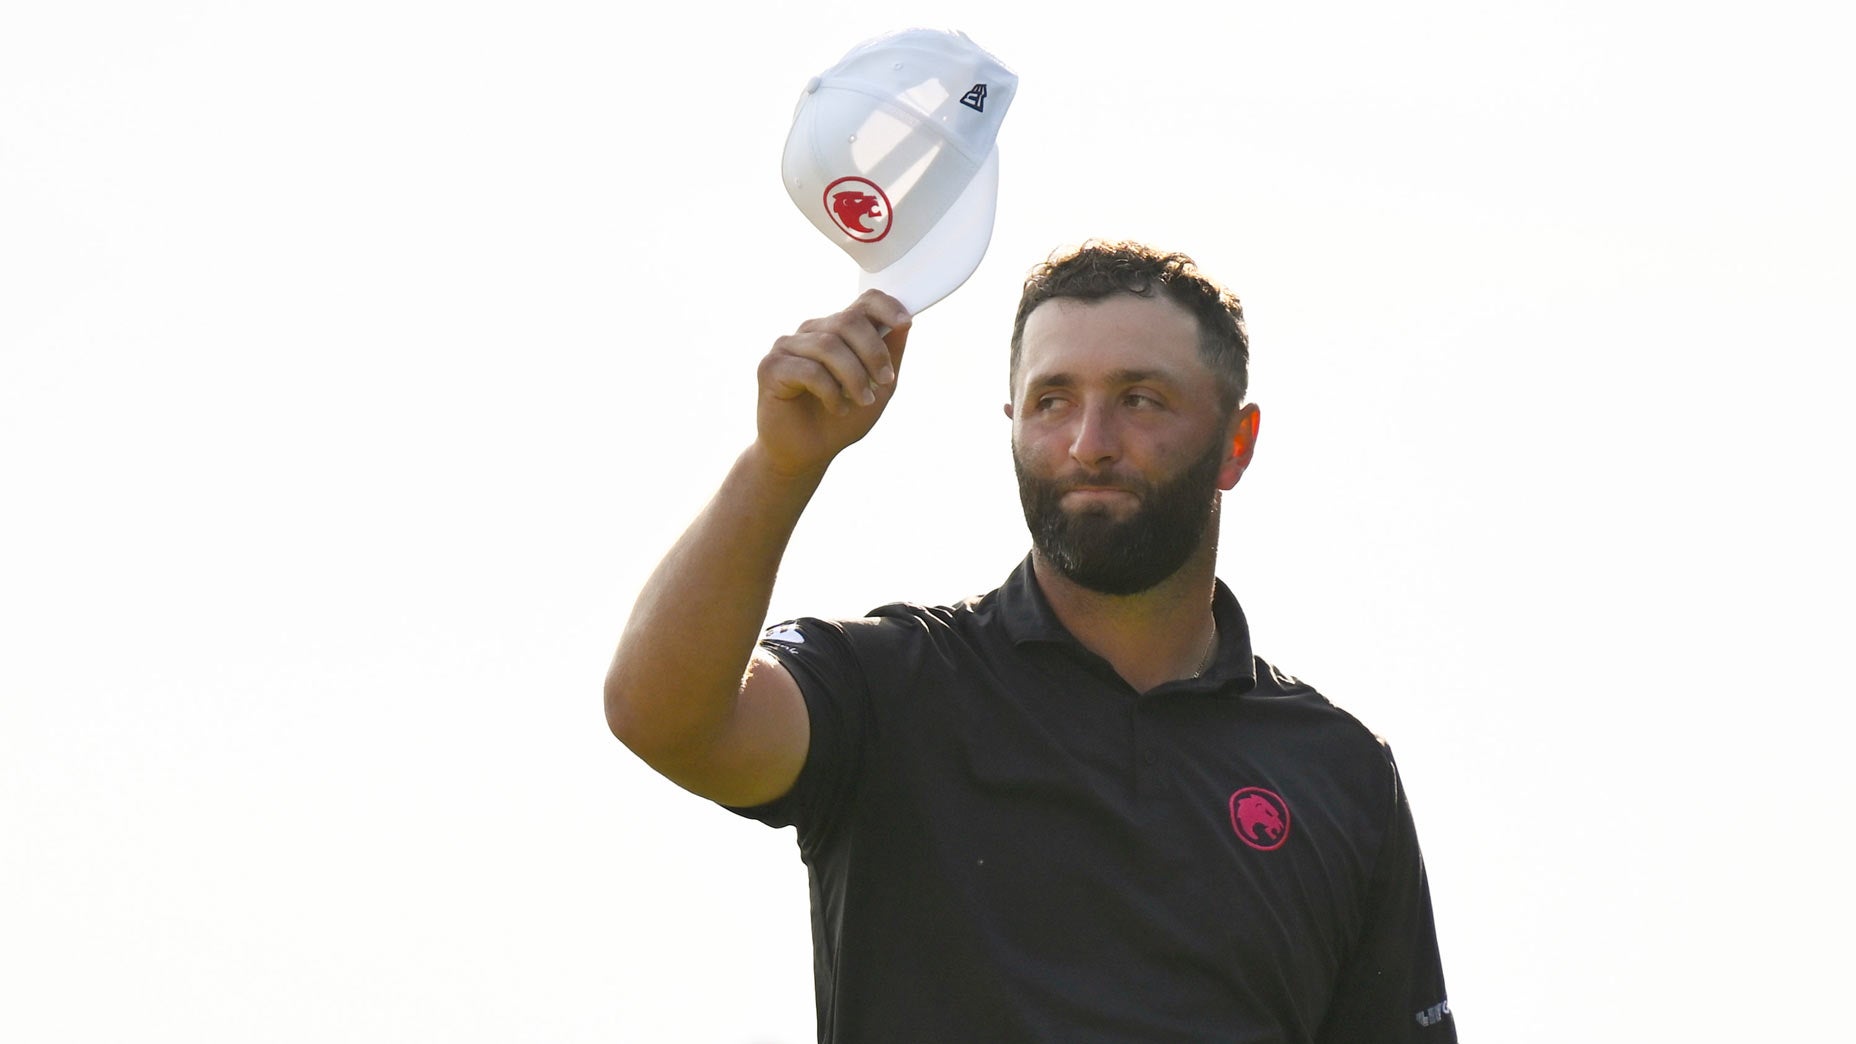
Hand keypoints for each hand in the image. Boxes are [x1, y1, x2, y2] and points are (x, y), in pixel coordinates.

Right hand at [755, 290, 911, 476]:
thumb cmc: (840, 421)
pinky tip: (838, 408)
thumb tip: (904, 324)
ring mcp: (788, 346)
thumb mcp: (878, 389)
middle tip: (884, 382)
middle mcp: (811, 332)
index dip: (886, 306)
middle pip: (848, 321)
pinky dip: (831, 392)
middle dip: (873, 353)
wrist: (806, 455)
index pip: (862, 302)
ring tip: (862, 401)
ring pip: (829, 345)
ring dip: (854, 377)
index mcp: (837, 331)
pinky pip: (810, 369)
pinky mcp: (771, 367)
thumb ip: (890, 356)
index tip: (905, 322)